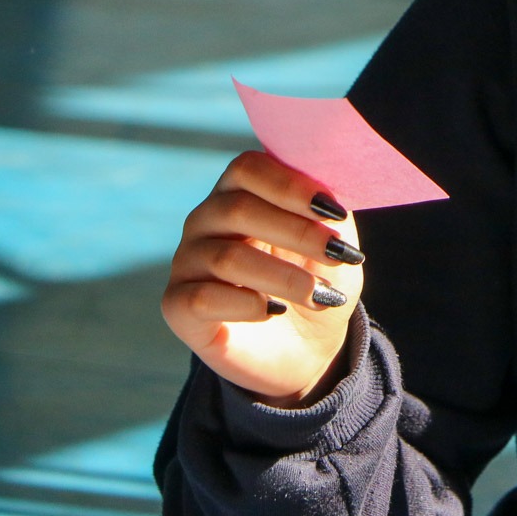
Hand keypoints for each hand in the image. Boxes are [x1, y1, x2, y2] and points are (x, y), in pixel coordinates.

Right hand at [162, 151, 364, 406]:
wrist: (306, 346)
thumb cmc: (318, 278)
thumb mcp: (334, 239)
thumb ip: (329, 209)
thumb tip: (332, 189)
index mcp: (239, 190)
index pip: (248, 168)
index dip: (291, 186)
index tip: (335, 212)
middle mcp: (205, 219)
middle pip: (237, 209)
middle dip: (297, 231)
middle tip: (340, 254)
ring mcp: (187, 261)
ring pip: (226, 258)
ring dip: (283, 277)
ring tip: (322, 295)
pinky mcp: (177, 304)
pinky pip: (202, 298)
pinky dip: (246, 305)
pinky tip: (274, 311)